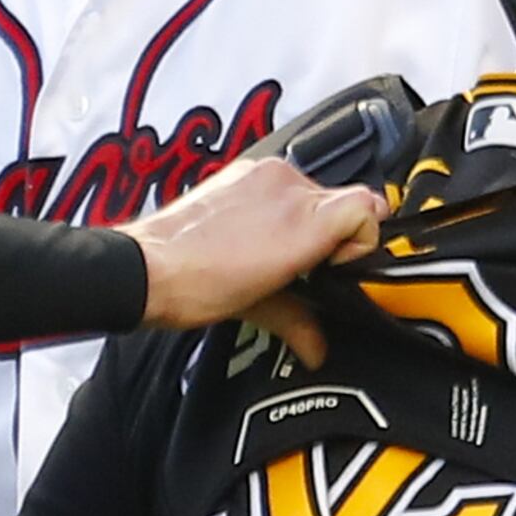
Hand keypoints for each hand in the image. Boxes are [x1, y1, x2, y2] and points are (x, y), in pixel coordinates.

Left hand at [127, 155, 385, 365]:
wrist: (146, 268)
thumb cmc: (196, 285)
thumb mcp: (260, 309)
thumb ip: (303, 322)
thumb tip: (318, 346)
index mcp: (304, 220)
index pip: (369, 209)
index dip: (361, 241)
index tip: (337, 265)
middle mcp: (287, 186)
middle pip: (341, 201)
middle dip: (331, 235)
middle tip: (304, 265)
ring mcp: (262, 173)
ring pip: (310, 191)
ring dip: (302, 219)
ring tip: (273, 251)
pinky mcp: (240, 169)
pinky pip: (278, 183)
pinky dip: (275, 206)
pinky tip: (253, 233)